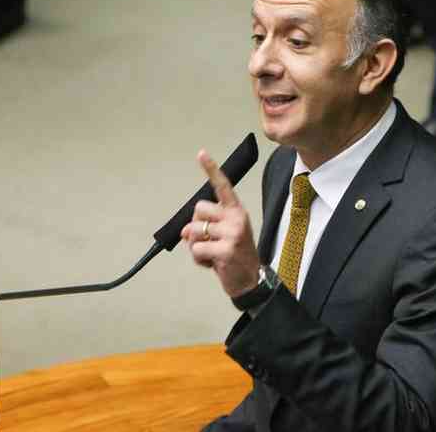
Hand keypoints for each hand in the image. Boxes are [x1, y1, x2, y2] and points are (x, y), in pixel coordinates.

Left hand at [181, 150, 260, 297]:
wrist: (250, 280)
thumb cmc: (235, 256)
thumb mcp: (225, 235)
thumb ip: (206, 226)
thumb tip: (184, 231)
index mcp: (236, 211)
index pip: (222, 186)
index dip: (211, 169)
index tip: (201, 154)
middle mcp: (236, 218)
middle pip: (198, 209)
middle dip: (196, 226)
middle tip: (210, 240)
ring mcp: (232, 233)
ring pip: (193, 231)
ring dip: (196, 246)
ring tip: (212, 254)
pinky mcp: (226, 250)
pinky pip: (196, 249)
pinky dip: (198, 259)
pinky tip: (212, 263)